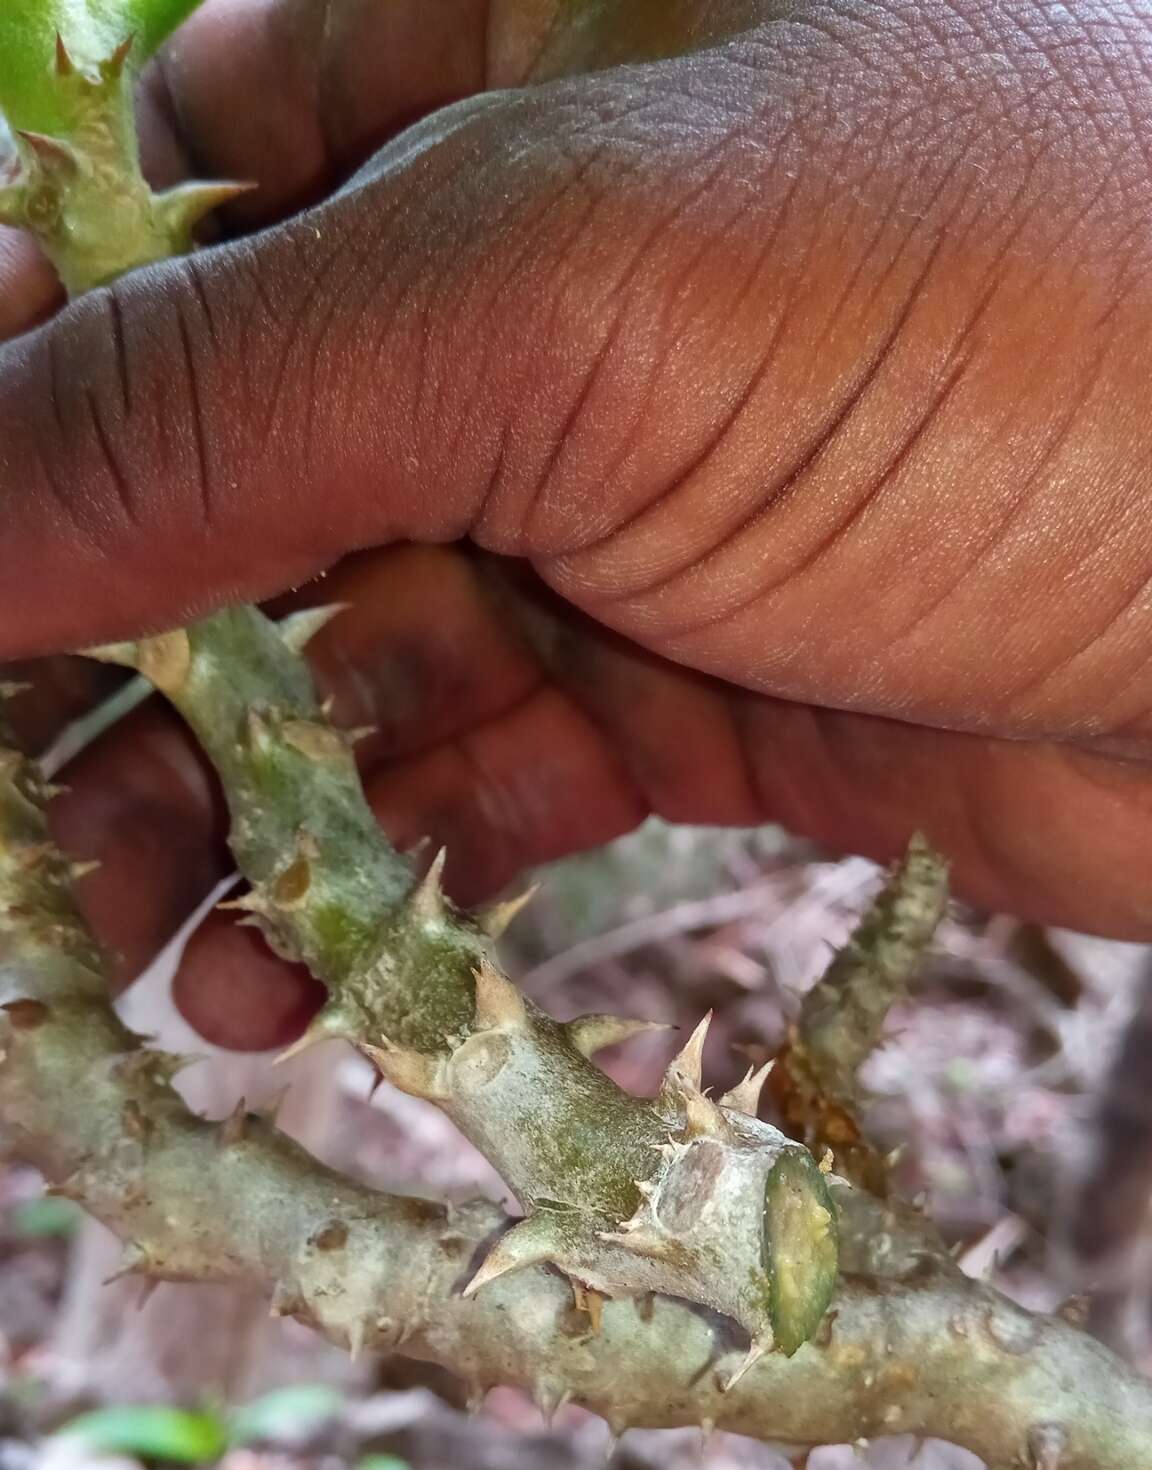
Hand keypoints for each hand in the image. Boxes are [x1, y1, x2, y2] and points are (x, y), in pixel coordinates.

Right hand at [4, 0, 1151, 1048]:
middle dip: (101, 654)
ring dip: (219, 809)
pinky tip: (293, 979)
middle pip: (224, 469)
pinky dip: (375, 885)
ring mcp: (614, 501)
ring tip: (131, 941)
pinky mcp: (684, 688)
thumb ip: (213, 395)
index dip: (36, 394)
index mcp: (496, 60)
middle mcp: (541, 279)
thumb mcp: (568, 300)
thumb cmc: (1004, 329)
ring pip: (331, 658)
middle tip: (21, 835)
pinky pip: (472, 786)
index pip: (164, 206)